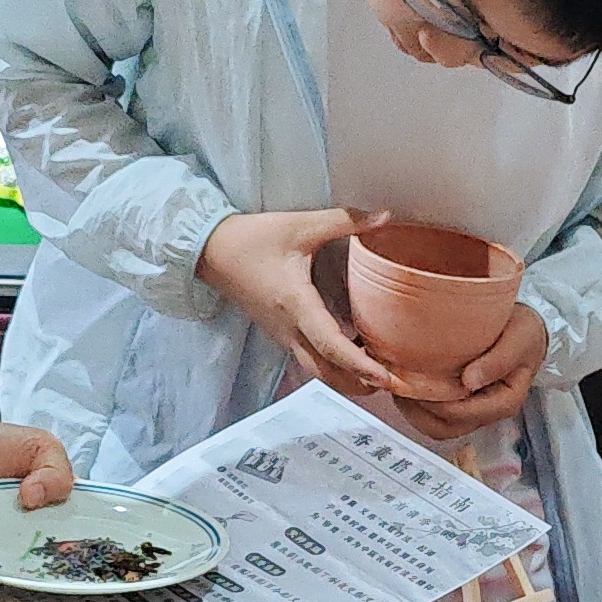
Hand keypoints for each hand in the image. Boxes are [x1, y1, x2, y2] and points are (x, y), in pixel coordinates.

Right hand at [197, 208, 409, 407]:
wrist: (209, 251)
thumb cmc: (252, 239)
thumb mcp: (299, 225)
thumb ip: (343, 220)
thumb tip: (385, 217)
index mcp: (296, 304)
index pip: (332, 345)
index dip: (361, 365)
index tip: (387, 378)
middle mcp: (289, 328)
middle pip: (326, 373)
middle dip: (359, 384)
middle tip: (392, 384)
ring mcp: (282, 334)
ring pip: (316, 371)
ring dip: (346, 379)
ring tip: (378, 374)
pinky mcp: (279, 332)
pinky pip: (308, 359)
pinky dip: (333, 365)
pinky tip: (354, 353)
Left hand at [393, 302, 544, 442]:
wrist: (525, 329)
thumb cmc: (524, 332)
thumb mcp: (519, 340)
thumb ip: (499, 361)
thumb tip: (470, 381)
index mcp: (505, 401)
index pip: (466, 414)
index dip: (439, 403)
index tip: (420, 384)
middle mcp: (487, 411)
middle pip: (447, 428)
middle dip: (420, 412)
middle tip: (401, 387)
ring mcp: (472, 409)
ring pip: (437, 426)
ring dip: (415, 411)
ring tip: (400, 386)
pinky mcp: (461, 402)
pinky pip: (435, 415)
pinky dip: (418, 405)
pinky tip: (408, 384)